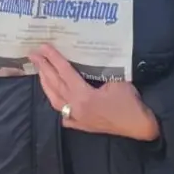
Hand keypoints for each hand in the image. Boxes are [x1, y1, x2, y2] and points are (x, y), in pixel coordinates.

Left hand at [31, 44, 159, 141]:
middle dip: (43, 68)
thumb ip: (101, 71)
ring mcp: (77, 119)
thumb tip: (91, 59)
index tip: (43, 47)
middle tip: (33, 55)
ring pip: (55, 100)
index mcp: (83, 96)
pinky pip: (64, 115)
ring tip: (39, 71)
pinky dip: (57, 104)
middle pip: (55, 85)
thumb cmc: (130, 103)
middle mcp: (76, 108)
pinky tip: (54, 97)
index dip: (54, 58)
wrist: (140, 126)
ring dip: (46, 85)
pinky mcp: (82, 126)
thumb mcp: (117, 80)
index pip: (65, 73)